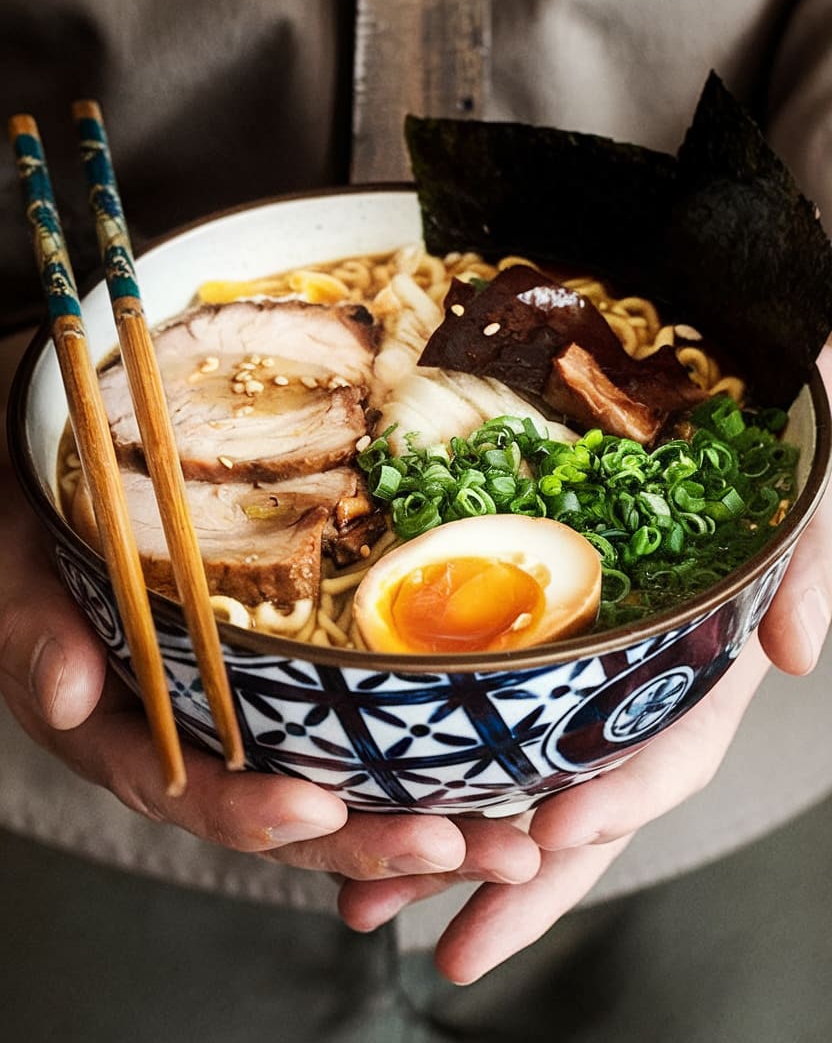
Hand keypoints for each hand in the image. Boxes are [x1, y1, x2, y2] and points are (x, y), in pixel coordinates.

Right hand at [0, 461, 544, 882]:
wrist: (71, 473)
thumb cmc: (43, 514)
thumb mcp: (18, 559)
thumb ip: (30, 623)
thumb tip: (61, 687)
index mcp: (118, 724)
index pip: (185, 789)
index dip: (250, 812)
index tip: (320, 813)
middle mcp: (188, 735)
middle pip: (281, 813)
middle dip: (375, 841)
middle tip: (474, 850)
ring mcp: (240, 713)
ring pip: (329, 787)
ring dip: (417, 819)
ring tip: (508, 840)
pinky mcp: (281, 683)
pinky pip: (344, 737)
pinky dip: (408, 765)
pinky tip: (482, 776)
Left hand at [339, 345, 831, 980]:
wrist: (721, 366)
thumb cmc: (765, 415)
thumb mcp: (805, 476)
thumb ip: (812, 556)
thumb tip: (796, 656)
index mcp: (706, 650)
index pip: (674, 744)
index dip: (623, 795)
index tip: (555, 834)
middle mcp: (641, 670)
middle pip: (591, 796)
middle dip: (526, 882)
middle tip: (454, 945)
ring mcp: (584, 659)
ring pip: (525, 770)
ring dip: (455, 843)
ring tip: (377, 900)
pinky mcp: (531, 630)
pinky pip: (483, 707)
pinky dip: (434, 759)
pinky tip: (374, 797)